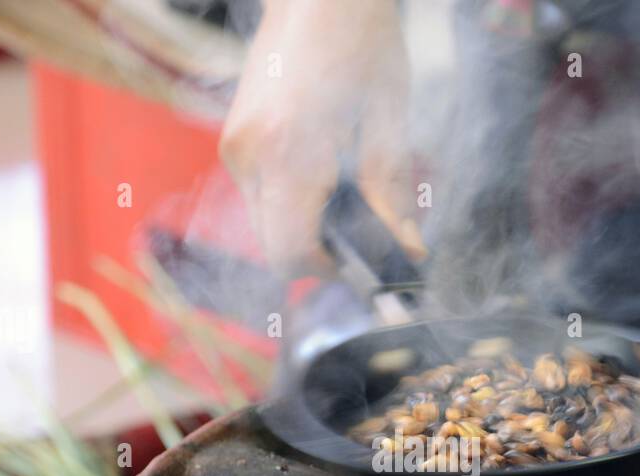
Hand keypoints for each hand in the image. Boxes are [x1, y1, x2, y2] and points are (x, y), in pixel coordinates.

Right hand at [218, 0, 422, 275]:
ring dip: (302, 227)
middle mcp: (251, 155)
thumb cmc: (361, 42)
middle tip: (358, 236)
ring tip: (341, 195)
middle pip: (274, 247)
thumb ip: (393, 193)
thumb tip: (408, 250)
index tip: (362, 263)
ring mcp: (235, 148)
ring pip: (264, 226)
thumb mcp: (389, 121)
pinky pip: (259, 197)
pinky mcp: (232, 140)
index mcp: (291, 152)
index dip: (330, 270)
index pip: (291, 252)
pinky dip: (288, 202)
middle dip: (317, 252)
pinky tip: (320, 171)